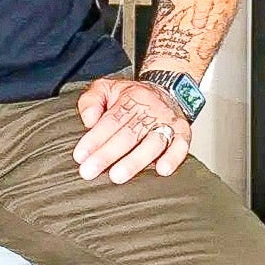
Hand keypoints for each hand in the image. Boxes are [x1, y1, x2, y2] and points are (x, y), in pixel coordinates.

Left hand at [73, 76, 190, 183]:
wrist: (168, 90)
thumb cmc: (132, 97)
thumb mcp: (107, 88)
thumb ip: (91, 100)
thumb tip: (89, 120)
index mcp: (130, 99)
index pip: (111, 121)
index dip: (95, 139)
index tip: (81, 155)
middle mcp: (150, 111)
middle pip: (128, 134)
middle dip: (107, 154)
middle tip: (90, 171)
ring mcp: (168, 123)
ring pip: (152, 143)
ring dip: (135, 160)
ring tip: (118, 175)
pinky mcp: (183, 134)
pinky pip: (181, 146)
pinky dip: (173, 158)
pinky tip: (162, 170)